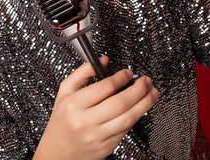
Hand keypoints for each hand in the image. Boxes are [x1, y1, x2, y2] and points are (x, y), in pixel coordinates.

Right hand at [34, 56, 158, 159]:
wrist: (57, 152)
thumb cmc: (62, 119)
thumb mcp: (65, 91)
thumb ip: (83, 72)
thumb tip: (104, 60)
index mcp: (74, 104)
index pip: (105, 87)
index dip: (121, 78)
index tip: (128, 73)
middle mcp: (85, 121)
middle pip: (120, 103)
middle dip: (139, 90)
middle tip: (147, 81)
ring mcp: (97, 136)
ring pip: (127, 118)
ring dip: (144, 104)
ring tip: (152, 93)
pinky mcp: (106, 147)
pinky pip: (126, 130)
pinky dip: (136, 117)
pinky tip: (140, 108)